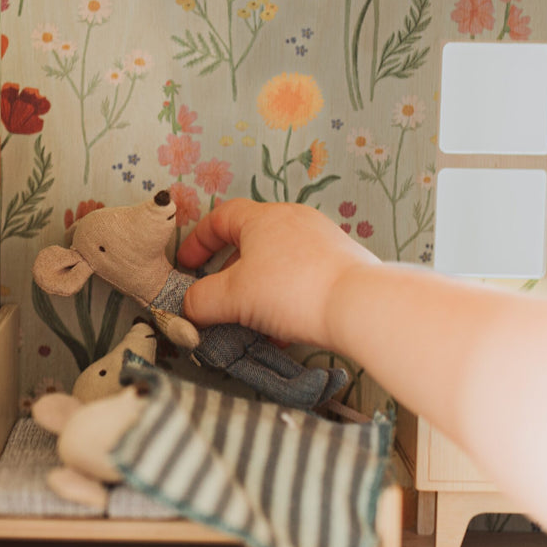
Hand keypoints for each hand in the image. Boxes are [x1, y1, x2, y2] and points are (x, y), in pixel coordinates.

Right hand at [177, 199, 380, 349]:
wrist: (360, 306)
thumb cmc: (293, 290)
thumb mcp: (233, 297)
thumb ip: (202, 301)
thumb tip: (188, 307)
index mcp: (264, 218)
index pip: (221, 217)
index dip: (198, 240)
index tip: (187, 265)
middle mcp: (294, 221)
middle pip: (250, 241)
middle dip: (229, 272)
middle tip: (219, 297)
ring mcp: (322, 241)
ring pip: (277, 263)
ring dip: (257, 290)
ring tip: (250, 320)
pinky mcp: (342, 264)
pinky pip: (302, 278)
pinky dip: (284, 299)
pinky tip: (283, 330)